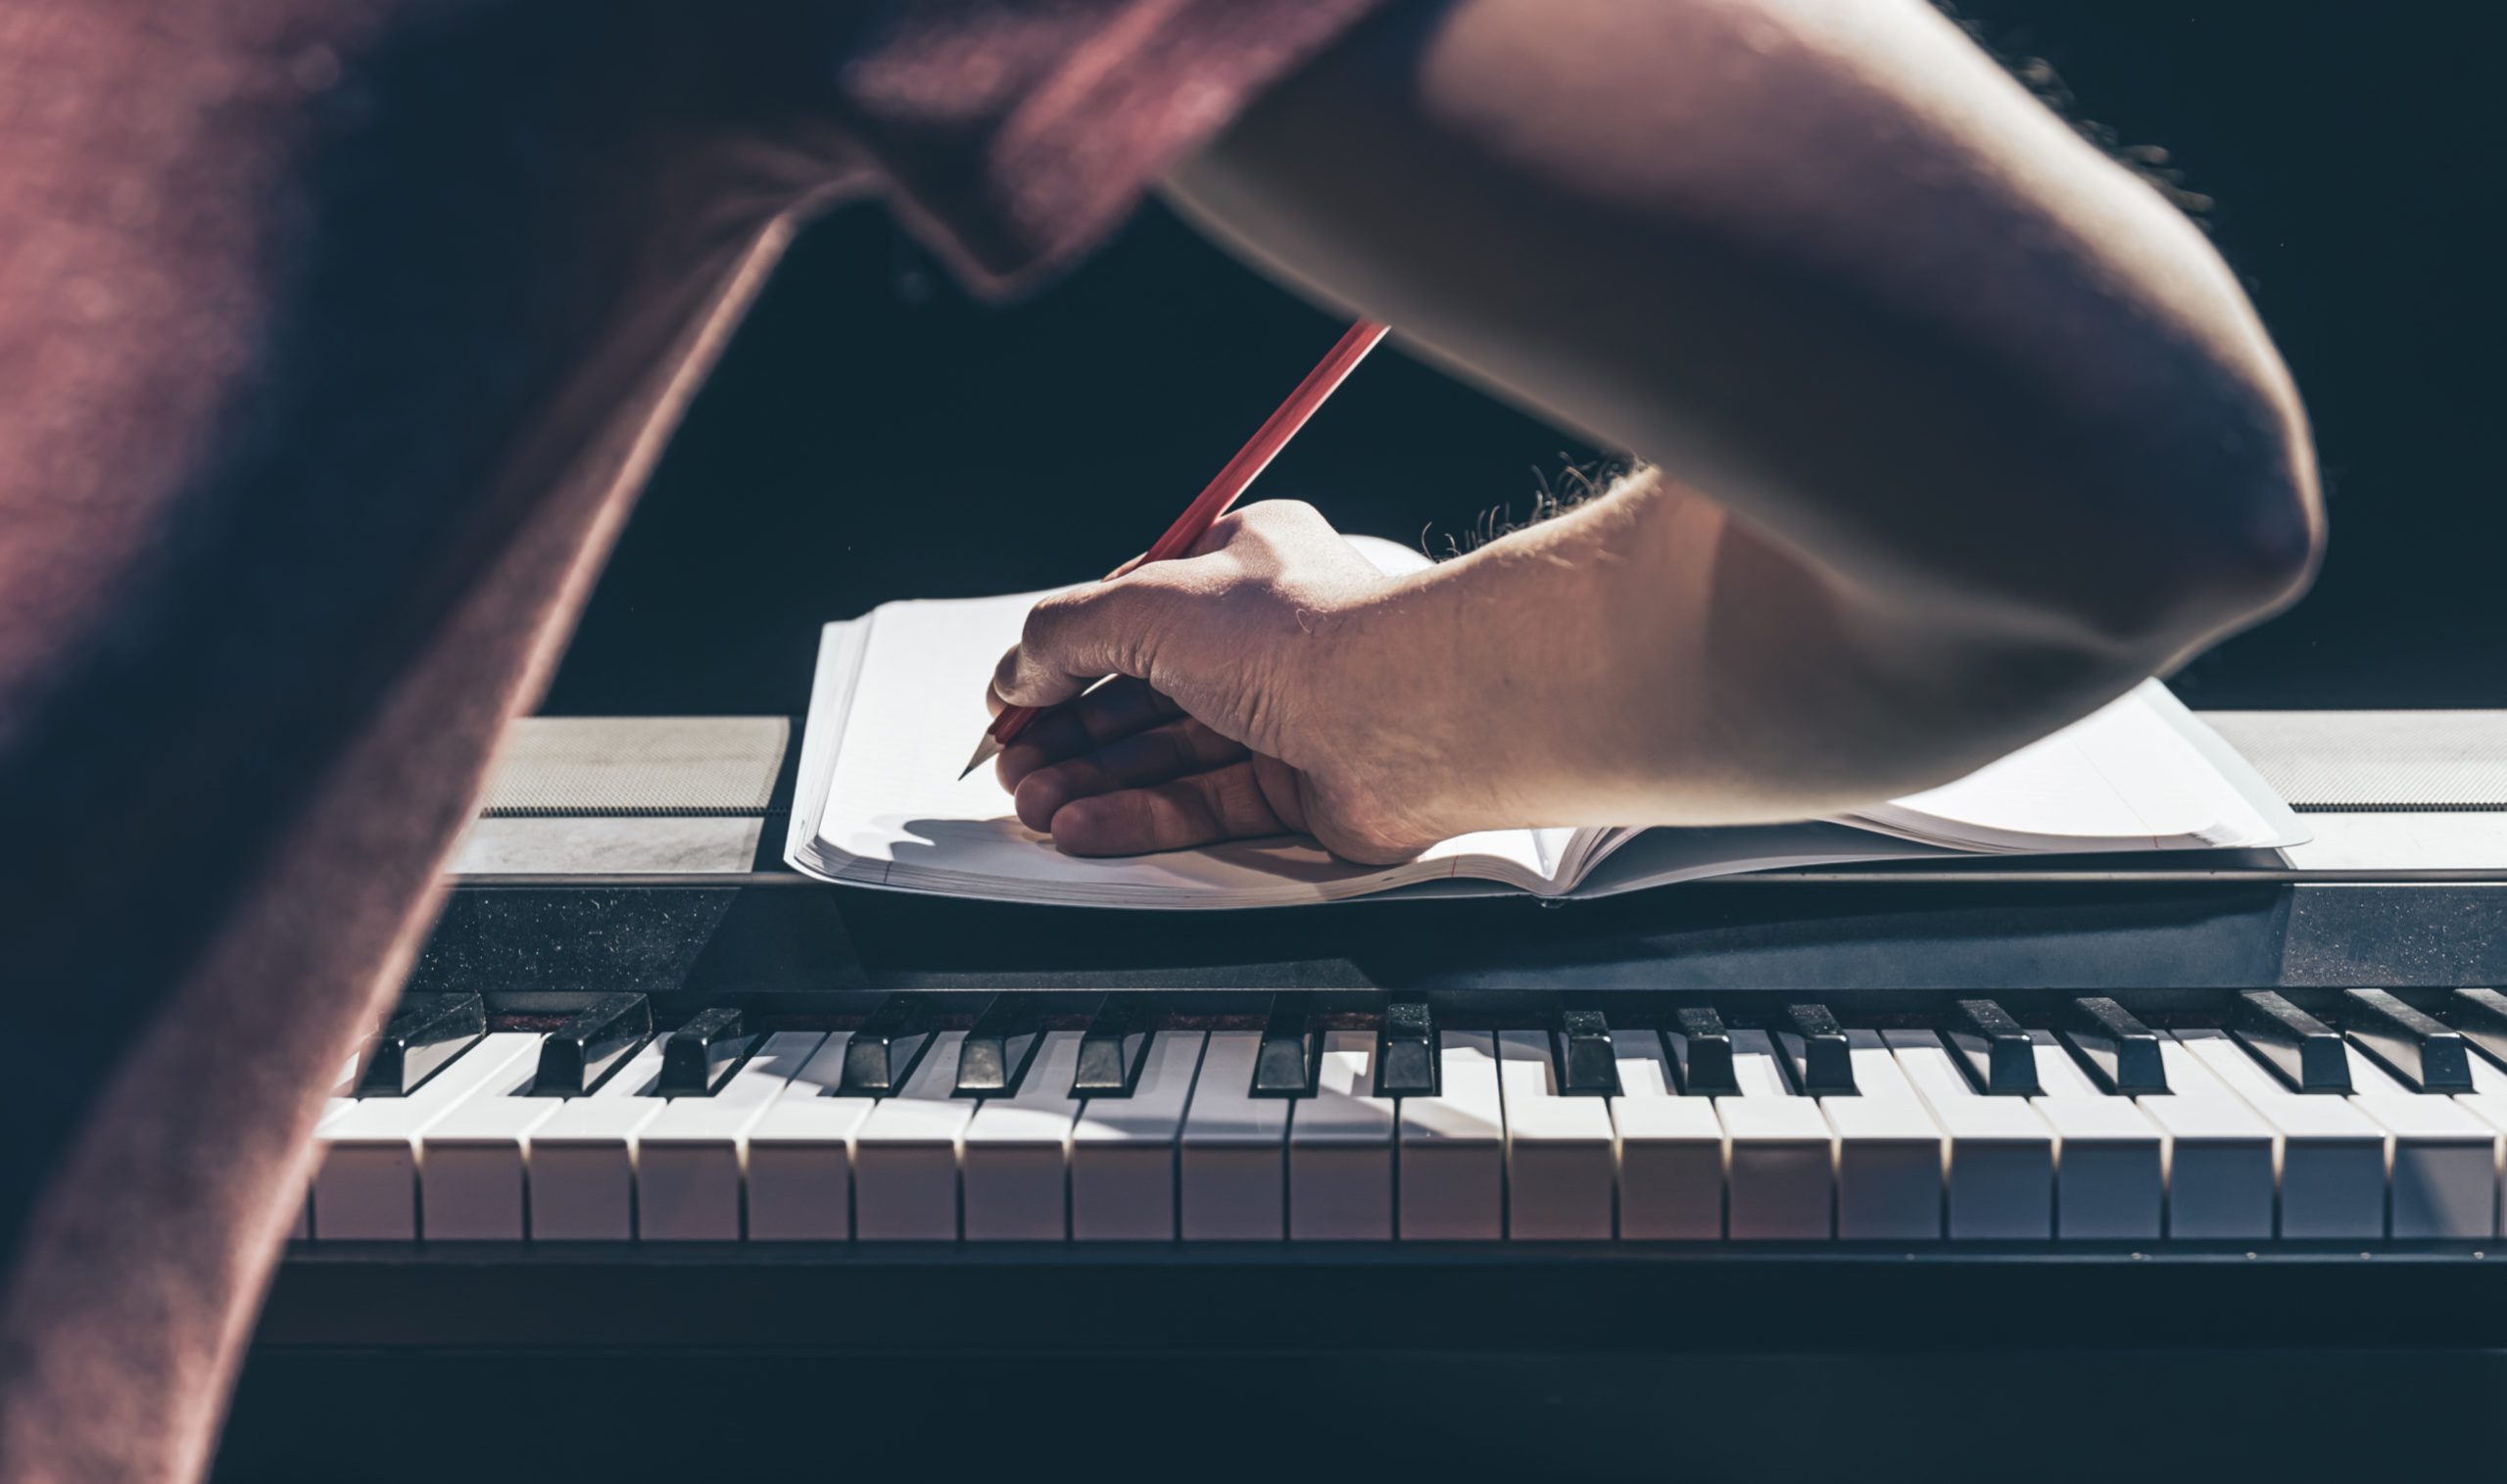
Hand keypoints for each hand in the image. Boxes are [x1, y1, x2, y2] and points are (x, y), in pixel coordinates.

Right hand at [988, 500, 1460, 863]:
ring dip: (1093, 780)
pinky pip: (1204, 804)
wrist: (1406, 713)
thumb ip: (1063, 633)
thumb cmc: (1303, 636)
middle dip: (1069, 733)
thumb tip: (1015, 670)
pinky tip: (1085, 825)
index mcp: (1235, 565)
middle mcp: (1264, 639)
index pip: (1128, 614)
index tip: (1011, 704)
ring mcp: (1285, 716)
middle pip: (1143, 694)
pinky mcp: (1301, 787)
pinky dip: (1140, 815)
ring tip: (1035, 806)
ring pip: (1169, 755)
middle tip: (1014, 767)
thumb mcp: (1147, 604)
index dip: (1062, 661)